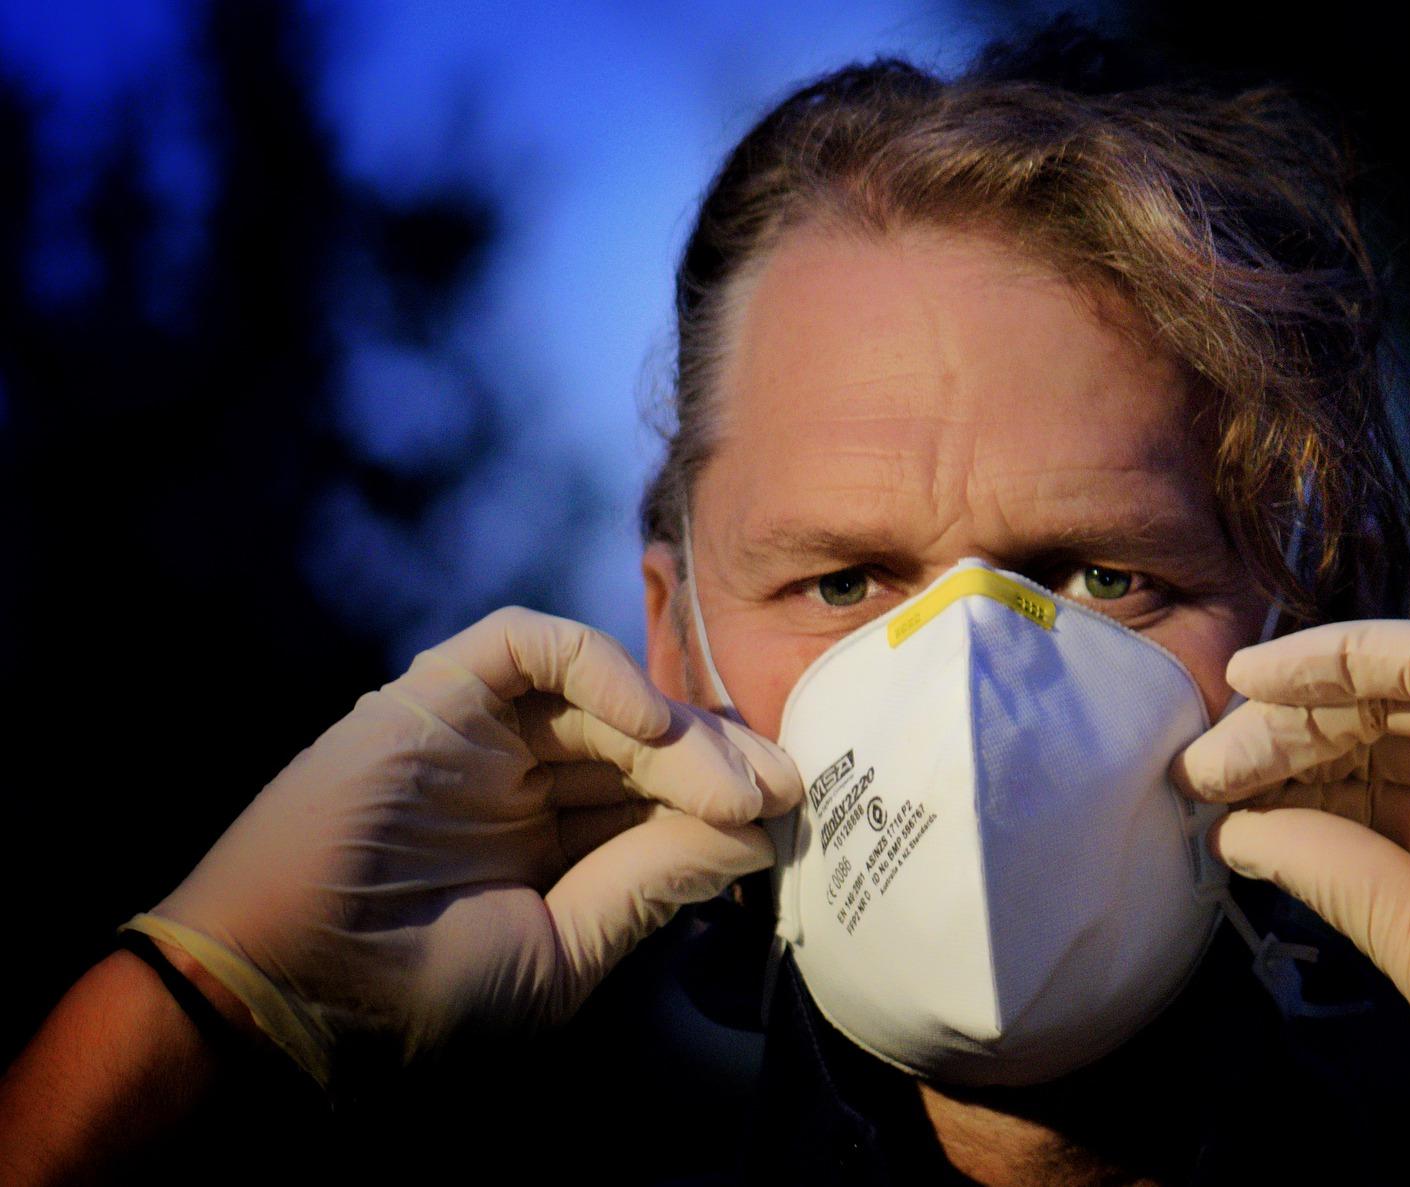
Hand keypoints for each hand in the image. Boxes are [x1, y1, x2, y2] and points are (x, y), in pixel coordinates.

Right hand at [126, 607, 800, 1088]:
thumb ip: (650, 882)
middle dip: (722, 759)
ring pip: (605, 694)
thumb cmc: (416, 997)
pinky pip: (529, 645)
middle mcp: (521, 778)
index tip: (791, 814)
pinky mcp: (436, 693)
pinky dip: (597, 668)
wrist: (285, 992)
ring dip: (679, 731)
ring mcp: (480, 732)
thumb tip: (753, 831)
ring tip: (729, 784)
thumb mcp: (563, 950)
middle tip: (782, 789)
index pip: (663, 794)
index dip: (728, 795)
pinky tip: (649, 729)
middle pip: (648, 738)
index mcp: (551, 842)